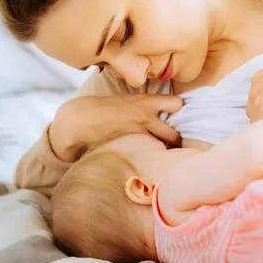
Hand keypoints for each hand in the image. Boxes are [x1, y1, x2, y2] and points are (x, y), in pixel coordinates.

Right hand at [49, 94, 182, 161]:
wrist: (81, 119)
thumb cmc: (107, 109)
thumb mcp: (129, 100)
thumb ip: (148, 105)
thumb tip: (169, 111)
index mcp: (146, 102)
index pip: (177, 103)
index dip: (181, 111)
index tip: (178, 117)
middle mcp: (145, 118)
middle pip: (175, 135)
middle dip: (177, 142)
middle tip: (175, 146)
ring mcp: (138, 136)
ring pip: (162, 149)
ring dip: (164, 153)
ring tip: (163, 157)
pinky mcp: (129, 149)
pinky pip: (147, 158)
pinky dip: (149, 160)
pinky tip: (147, 162)